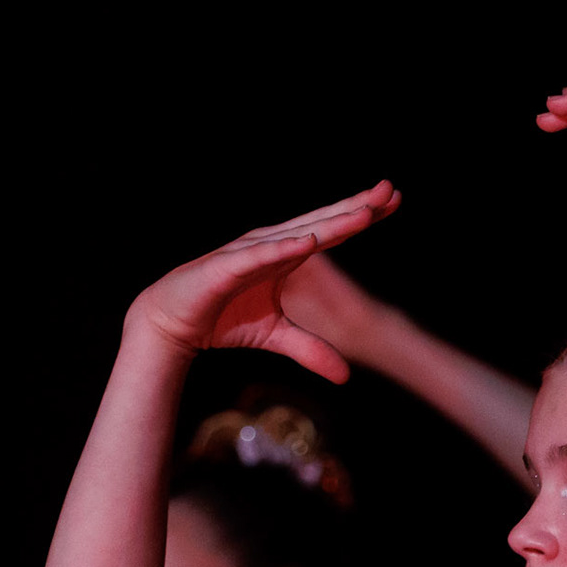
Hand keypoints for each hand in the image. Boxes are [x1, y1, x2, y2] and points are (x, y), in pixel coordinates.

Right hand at [126, 181, 399, 382]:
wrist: (172, 321)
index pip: (331, 231)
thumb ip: (310, 349)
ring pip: (297, 234)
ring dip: (330, 223)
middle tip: (390, 190)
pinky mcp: (227, 266)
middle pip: (322, 223)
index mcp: (285, 255)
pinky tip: (309, 241)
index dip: (360, 217)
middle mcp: (271, 244)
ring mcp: (249, 251)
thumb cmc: (222, 319)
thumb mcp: (276, 336)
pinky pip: (260, 255)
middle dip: (356, 208)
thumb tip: (346, 376)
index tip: (394, 201)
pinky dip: (283, 248)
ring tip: (363, 214)